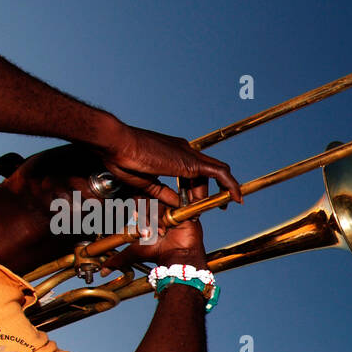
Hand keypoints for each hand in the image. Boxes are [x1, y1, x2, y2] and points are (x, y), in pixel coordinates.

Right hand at [93, 119, 241, 208]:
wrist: (115, 142)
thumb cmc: (121, 159)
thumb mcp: (145, 182)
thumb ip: (163, 193)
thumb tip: (177, 204)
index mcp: (172, 154)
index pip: (194, 171)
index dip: (197, 188)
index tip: (196, 203)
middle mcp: (183, 150)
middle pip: (206, 172)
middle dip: (207, 193)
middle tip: (206, 209)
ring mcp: (188, 154)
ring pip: (215, 172)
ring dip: (218, 191)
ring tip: (223, 206)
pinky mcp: (191, 161)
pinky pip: (220, 173)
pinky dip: (230, 185)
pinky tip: (236, 199)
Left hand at [100, 177, 208, 273]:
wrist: (178, 258)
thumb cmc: (160, 254)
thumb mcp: (135, 253)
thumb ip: (119, 259)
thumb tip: (103, 270)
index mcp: (145, 215)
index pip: (134, 202)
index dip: (131, 209)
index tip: (133, 221)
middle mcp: (156, 210)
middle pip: (143, 200)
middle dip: (142, 216)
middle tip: (145, 232)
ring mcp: (168, 209)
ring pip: (154, 203)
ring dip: (153, 219)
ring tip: (157, 233)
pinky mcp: (180, 210)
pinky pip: (168, 205)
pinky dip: (164, 217)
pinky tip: (166, 229)